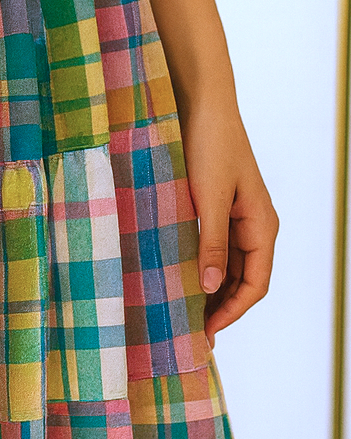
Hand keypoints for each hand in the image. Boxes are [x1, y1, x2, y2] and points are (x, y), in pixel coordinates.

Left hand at [179, 98, 278, 346]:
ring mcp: (233, 218)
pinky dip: (198, 268)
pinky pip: (211, 248)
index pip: (255, 284)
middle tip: (190, 334)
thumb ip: (210, 242)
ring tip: (182, 314)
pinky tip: (176, 280)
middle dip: (219, 308)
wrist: (199, 104)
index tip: (206, 332)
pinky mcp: (213, 209)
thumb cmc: (209, 145)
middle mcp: (252, 226)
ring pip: (225, 267)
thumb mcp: (208, 198)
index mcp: (261, 225)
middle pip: (241, 280)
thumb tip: (210, 286)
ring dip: (208, 291)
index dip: (232, 312)